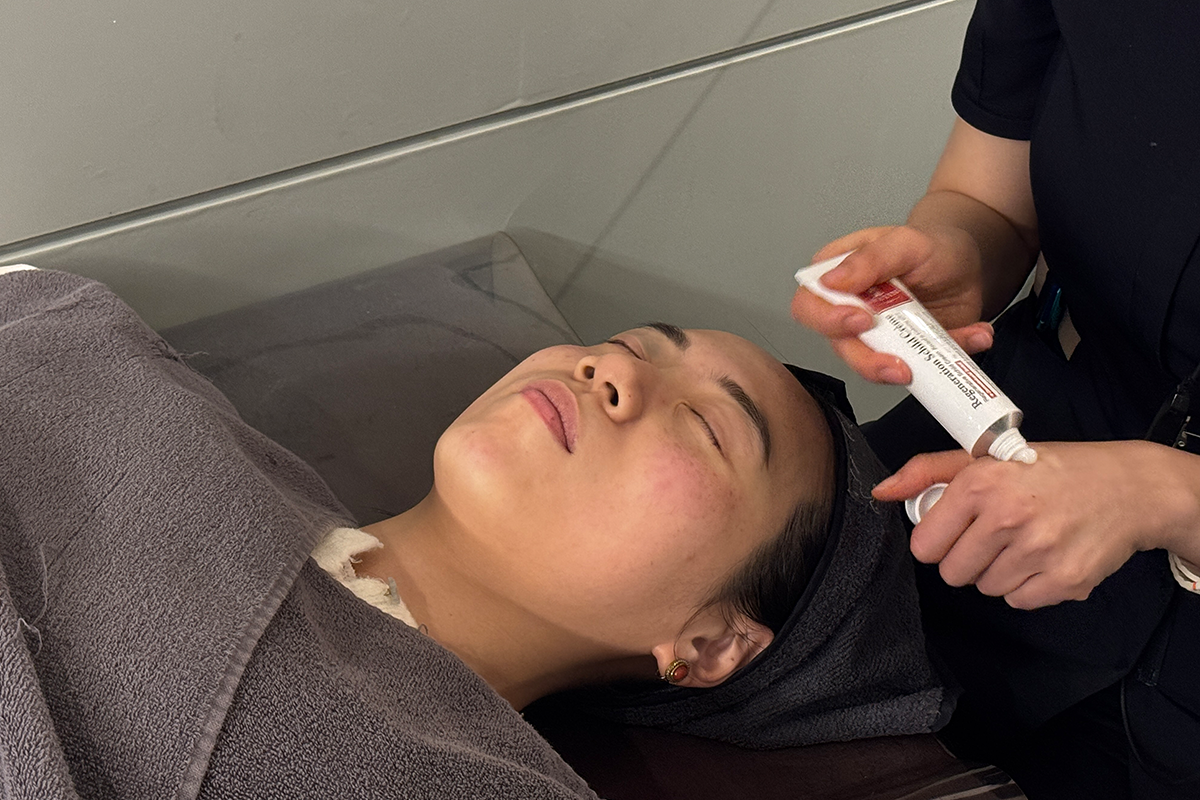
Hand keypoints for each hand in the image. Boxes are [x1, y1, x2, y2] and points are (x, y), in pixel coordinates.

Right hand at [791, 225, 995, 384]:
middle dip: (868, 361)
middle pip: (839, 346)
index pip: (809, 306)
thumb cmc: (931, 246)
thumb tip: (831, 281)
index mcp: (837, 279)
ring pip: (876, 367)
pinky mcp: (905, 354)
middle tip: (898, 363)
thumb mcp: (906, 241)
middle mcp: (850, 311)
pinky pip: (920, 369)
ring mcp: (878, 337)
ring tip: (950, 344)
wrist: (970, 262)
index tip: (861, 320)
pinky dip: (950, 358)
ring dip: (913, 365)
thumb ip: (870, 258)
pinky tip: (974, 335)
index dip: (827, 321)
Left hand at [873, 441, 1199, 608]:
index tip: (955, 530)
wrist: (1129, 488)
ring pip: (985, 589)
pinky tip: (1043, 558)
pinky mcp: (1065, 580)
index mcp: (980, 485)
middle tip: (994, 535)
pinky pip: (1018, 602)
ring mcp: (1039, 552)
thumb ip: (928, 472)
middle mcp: (1008, 517)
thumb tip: (883, 492)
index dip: (937, 540)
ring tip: (1023, 542)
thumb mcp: (986, 458)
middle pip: (952, 572)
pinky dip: (1027, 586)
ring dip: (997, 572)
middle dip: (966, 557)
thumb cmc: (1050, 471)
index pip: (924, 544)